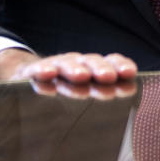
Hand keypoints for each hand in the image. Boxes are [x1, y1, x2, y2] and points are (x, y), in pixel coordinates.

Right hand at [0, 49, 137, 95]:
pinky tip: (48, 75)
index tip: (130, 73)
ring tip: (81, 77)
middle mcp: (76, 65)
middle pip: (90, 63)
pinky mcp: (31, 73)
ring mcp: (54, 67)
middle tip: (108, 77)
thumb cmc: (65, 92)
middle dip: (100, 69)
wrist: (29, 79)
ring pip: (66, 65)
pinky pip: (37, 71)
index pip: (110, 63)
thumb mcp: (86, 95)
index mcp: (93, 70)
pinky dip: (43, 72)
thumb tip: (130, 97)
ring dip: (74, 69)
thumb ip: (105, 96)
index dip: (120, 66)